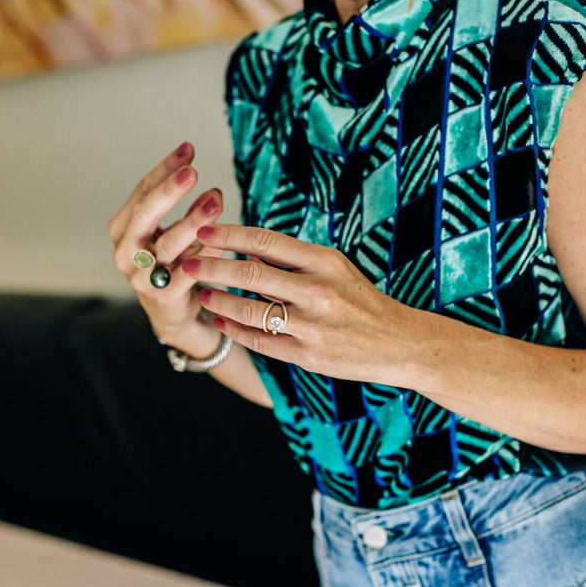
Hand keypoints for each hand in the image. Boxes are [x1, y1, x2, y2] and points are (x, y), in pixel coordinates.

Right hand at [108, 142, 225, 342]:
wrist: (172, 312)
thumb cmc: (171, 263)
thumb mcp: (172, 230)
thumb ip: (184, 207)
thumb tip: (205, 182)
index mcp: (123, 229)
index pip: (142, 191)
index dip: (165, 169)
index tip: (188, 148)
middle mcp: (125, 251)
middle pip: (145, 215)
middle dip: (169, 191)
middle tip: (192, 171)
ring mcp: (141, 276)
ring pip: (168, 244)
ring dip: (193, 220)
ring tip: (215, 200)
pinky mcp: (163, 297)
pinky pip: (187, 271)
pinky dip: (205, 254)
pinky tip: (221, 240)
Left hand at [185, 223, 418, 383]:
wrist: (399, 342)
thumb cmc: (362, 300)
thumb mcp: (335, 268)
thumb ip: (294, 260)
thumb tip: (247, 251)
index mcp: (324, 262)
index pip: (264, 242)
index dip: (228, 235)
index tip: (203, 231)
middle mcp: (317, 292)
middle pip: (249, 275)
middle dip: (210, 267)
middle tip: (186, 262)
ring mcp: (311, 326)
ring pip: (248, 310)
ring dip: (217, 301)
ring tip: (201, 293)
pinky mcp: (306, 355)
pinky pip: (259, 340)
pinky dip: (234, 329)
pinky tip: (220, 320)